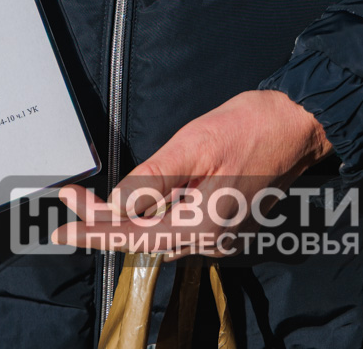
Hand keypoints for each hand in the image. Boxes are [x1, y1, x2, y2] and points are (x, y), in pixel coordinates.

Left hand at [51, 90, 332, 257]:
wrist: (300, 123)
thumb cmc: (251, 126)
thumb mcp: (194, 146)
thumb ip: (154, 180)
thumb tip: (117, 206)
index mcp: (205, 225)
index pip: (135, 235)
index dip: (94, 228)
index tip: (62, 222)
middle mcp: (214, 240)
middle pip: (143, 240)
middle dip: (103, 222)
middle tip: (69, 203)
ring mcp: (222, 235)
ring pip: (158, 236)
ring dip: (123, 222)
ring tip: (88, 206)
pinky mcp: (225, 223)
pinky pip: (176, 228)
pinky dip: (149, 218)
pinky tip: (131, 205)